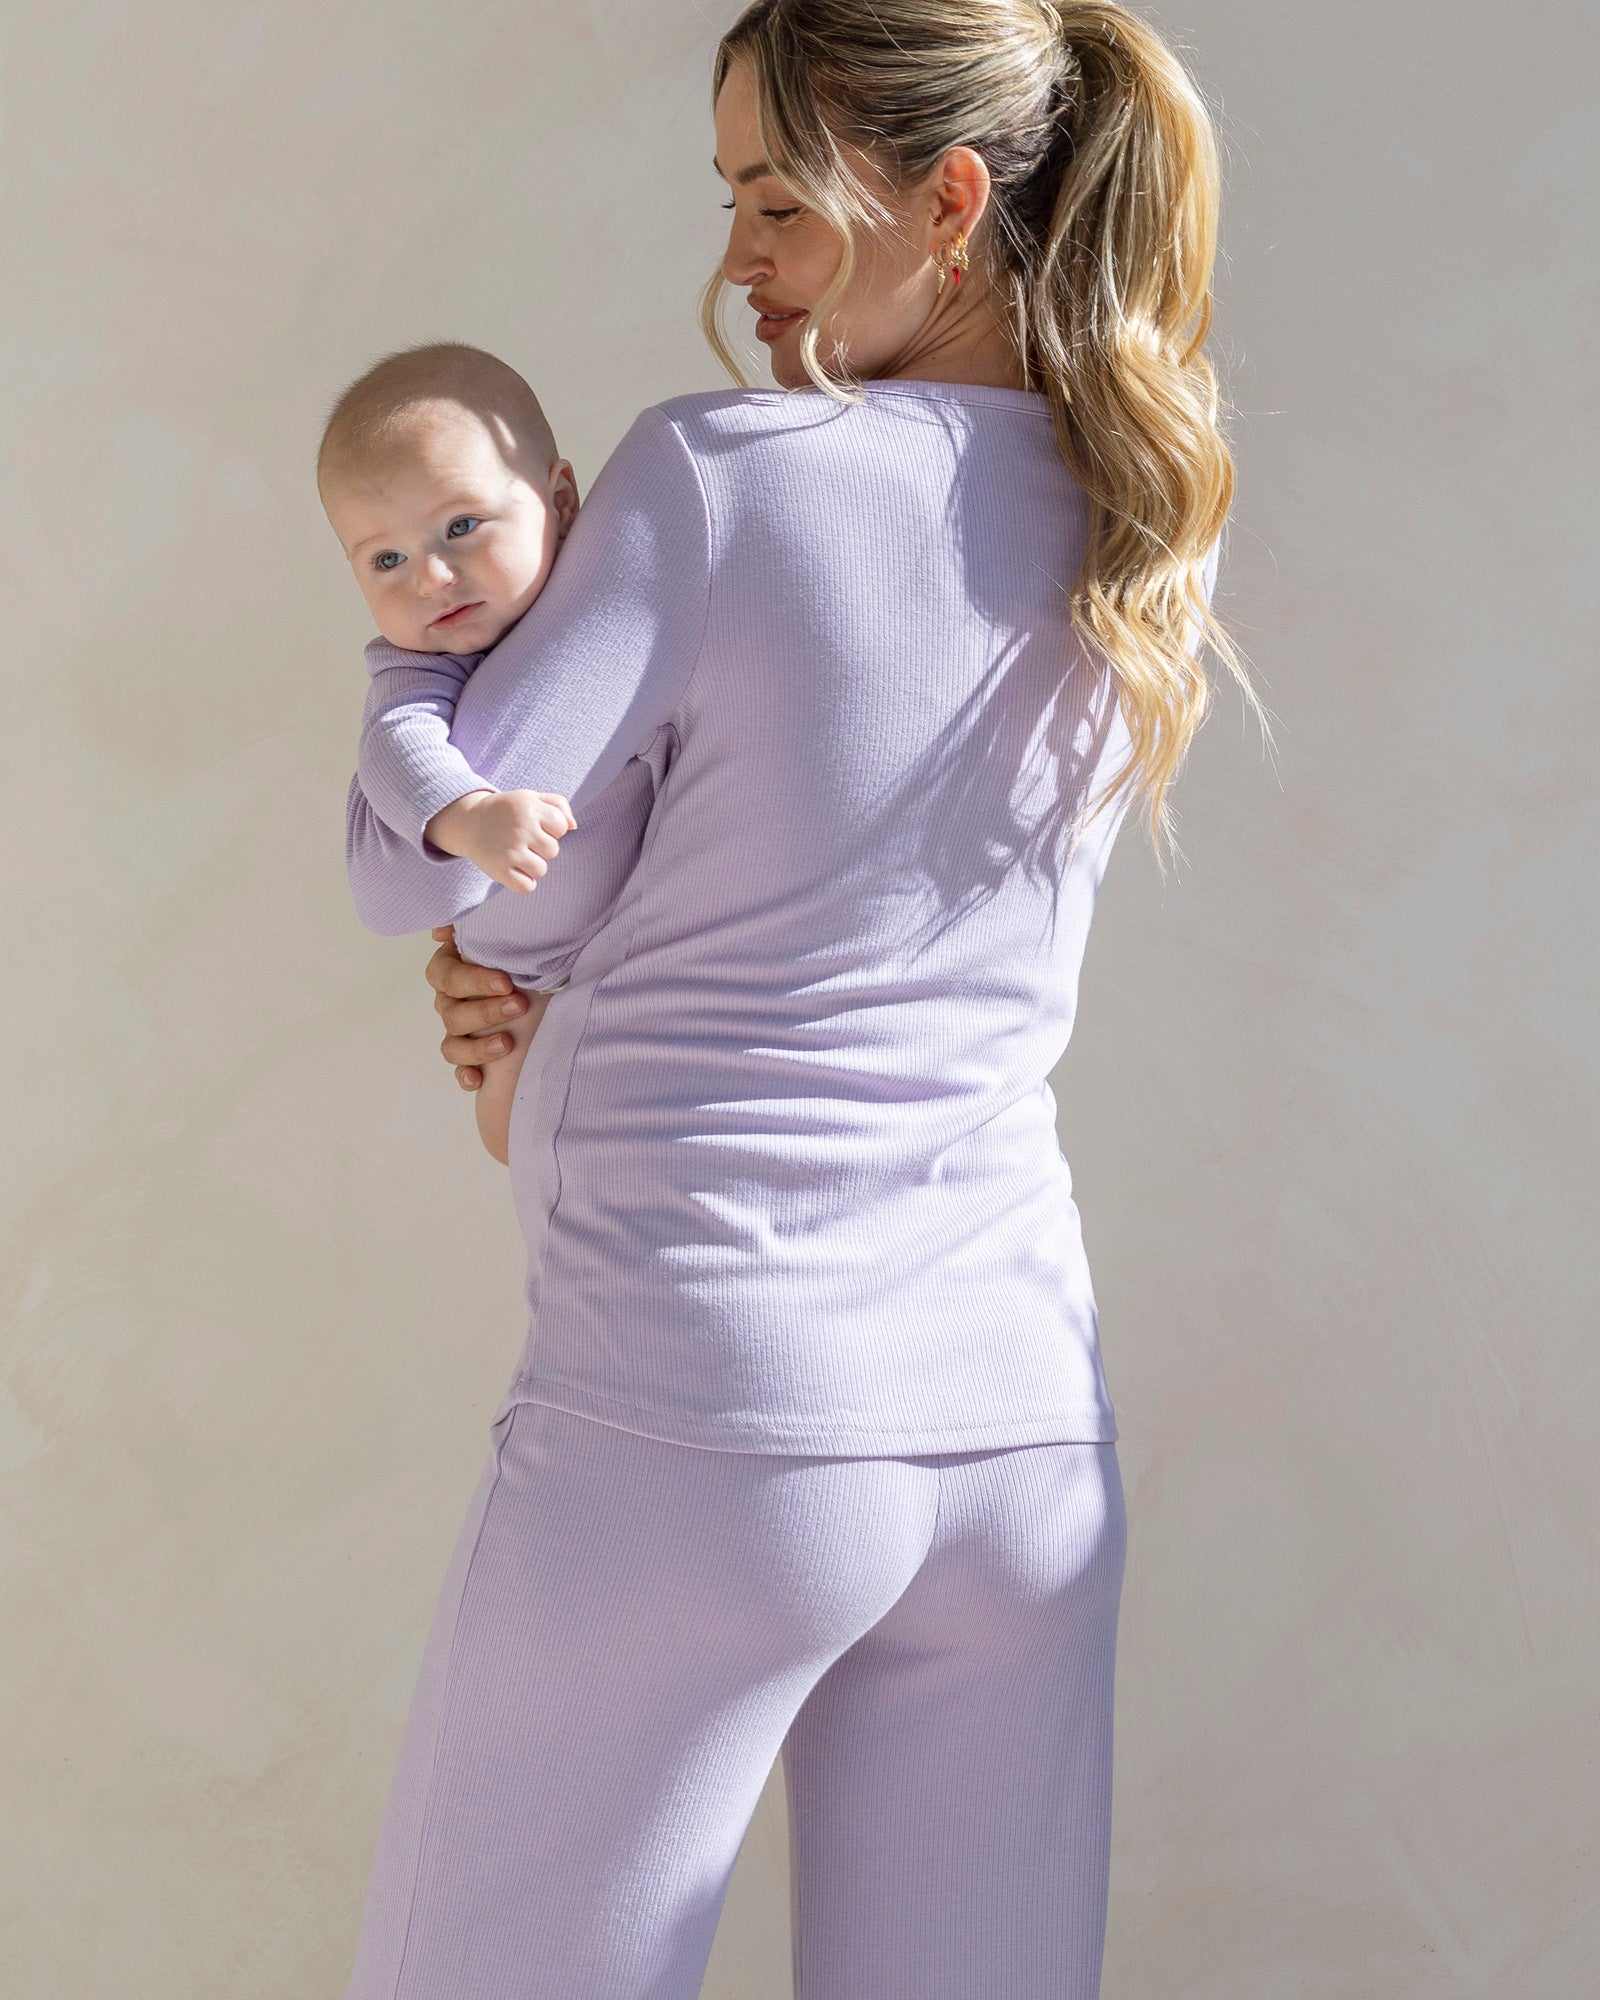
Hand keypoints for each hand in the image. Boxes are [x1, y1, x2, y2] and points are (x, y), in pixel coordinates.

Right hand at [424, 788, 577, 892]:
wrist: (469, 822)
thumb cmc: (508, 811)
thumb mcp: (531, 798)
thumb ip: (558, 805)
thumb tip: (574, 827)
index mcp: (529, 806)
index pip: (562, 827)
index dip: (551, 829)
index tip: (535, 826)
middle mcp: (519, 826)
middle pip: (552, 851)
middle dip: (541, 848)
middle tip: (522, 840)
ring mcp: (508, 849)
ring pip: (541, 870)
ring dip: (532, 866)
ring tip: (517, 854)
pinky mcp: (498, 869)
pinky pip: (527, 886)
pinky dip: (523, 882)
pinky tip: (513, 869)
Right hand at [425, 925, 549, 1090]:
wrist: (540, 981)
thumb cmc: (517, 955)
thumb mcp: (502, 933)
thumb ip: (474, 924)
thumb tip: (442, 932)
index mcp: (449, 970)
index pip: (447, 977)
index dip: (474, 981)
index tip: (507, 981)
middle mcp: (448, 1002)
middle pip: (451, 1013)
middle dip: (486, 1011)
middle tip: (519, 1005)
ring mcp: (457, 1032)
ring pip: (452, 1045)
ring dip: (477, 1046)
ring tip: (507, 1043)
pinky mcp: (471, 1057)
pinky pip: (459, 1071)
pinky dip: (466, 1076)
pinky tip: (478, 1079)